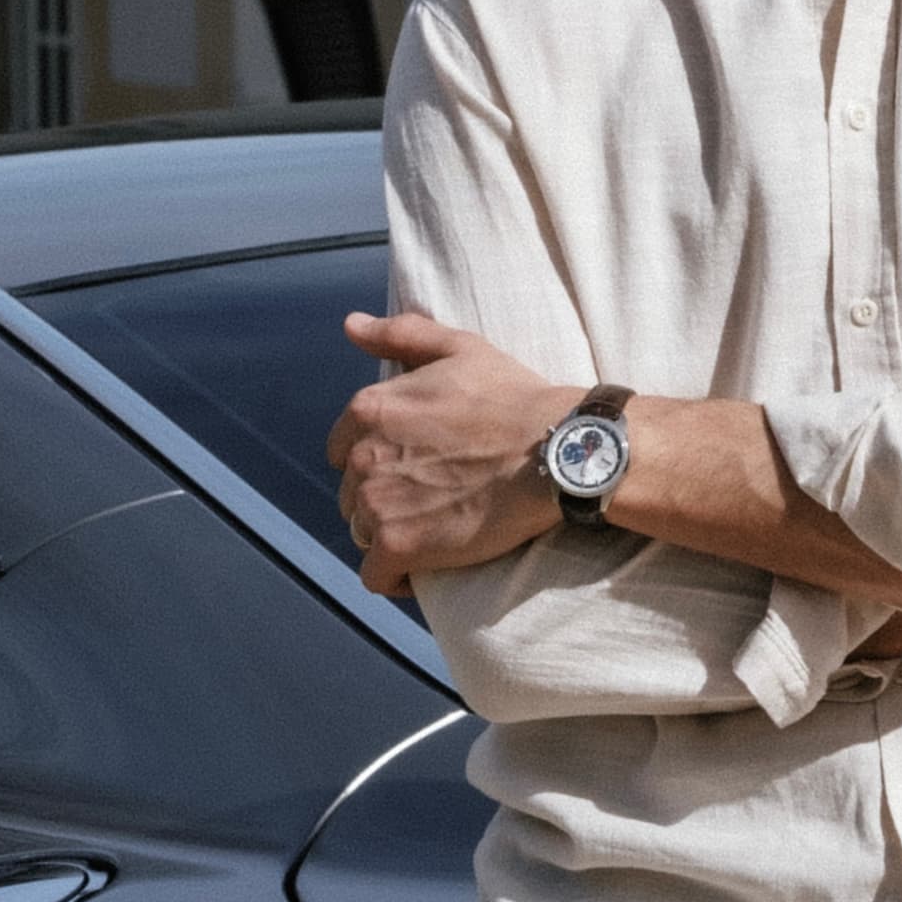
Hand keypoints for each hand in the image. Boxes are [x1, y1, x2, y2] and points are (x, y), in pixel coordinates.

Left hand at [331, 311, 576, 597]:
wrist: (556, 452)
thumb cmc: (514, 399)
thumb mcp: (460, 349)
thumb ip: (401, 334)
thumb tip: (351, 325)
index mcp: (370, 409)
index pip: (345, 449)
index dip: (379, 459)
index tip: (414, 466)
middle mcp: (363, 456)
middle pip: (353, 492)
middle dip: (384, 497)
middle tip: (433, 499)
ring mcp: (377, 503)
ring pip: (363, 531)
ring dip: (390, 534)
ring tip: (434, 530)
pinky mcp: (398, 545)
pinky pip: (374, 575)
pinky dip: (393, 576)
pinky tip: (419, 570)